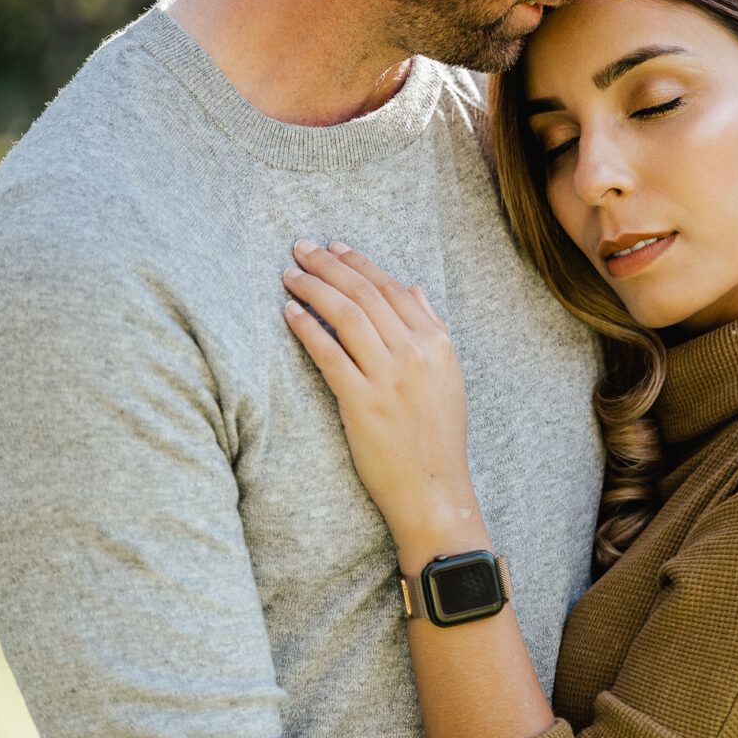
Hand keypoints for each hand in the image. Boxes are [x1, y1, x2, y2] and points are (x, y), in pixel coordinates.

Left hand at [281, 239, 481, 559]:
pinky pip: (329, 354)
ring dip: (314, 288)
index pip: (392, 287)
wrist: (433, 489)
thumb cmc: (437, 436)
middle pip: (365, 294)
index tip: (334, 248)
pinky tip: (290, 312)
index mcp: (438, 342)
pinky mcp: (362, 402)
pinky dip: (307, 328)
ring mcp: (389, 377)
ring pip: (346, 315)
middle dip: (329, 265)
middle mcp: (415, 353)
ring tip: (290, 274)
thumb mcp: (448, 377)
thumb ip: (432, 329)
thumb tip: (413, 288)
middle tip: (300, 248)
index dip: (359, 263)